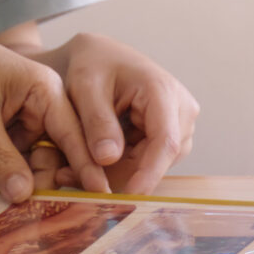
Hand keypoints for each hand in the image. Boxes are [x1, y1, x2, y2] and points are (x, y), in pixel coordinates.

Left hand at [0, 23, 93, 203]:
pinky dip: (15, 177)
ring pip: (40, 160)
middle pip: (60, 152)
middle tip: (49, 214)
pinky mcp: (11, 130)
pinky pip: (21, 160)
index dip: (87, 165)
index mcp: (45, 89)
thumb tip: (24, 197)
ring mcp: (28, 119)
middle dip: (53, 181)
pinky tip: (10, 199)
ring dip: (31, 183)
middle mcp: (44, 104)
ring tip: (25, 211)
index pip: (74, 133)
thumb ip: (0, 156)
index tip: (103, 195)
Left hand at [27, 32, 199, 195]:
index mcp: (163, 91)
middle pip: (158, 158)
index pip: (165, 142)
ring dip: (117, 172)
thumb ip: (97, 121)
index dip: (148, 174)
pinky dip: (119, 165)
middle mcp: (181, 109)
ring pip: (152, 164)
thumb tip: (108, 158)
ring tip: (72, 167)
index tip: (126, 197)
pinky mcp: (168, 134)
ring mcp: (178, 124)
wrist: (98, 55)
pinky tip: (89, 161)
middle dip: (120, 175)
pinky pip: (147, 160)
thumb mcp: (85, 87)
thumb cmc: (92, 64)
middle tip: (71, 178)